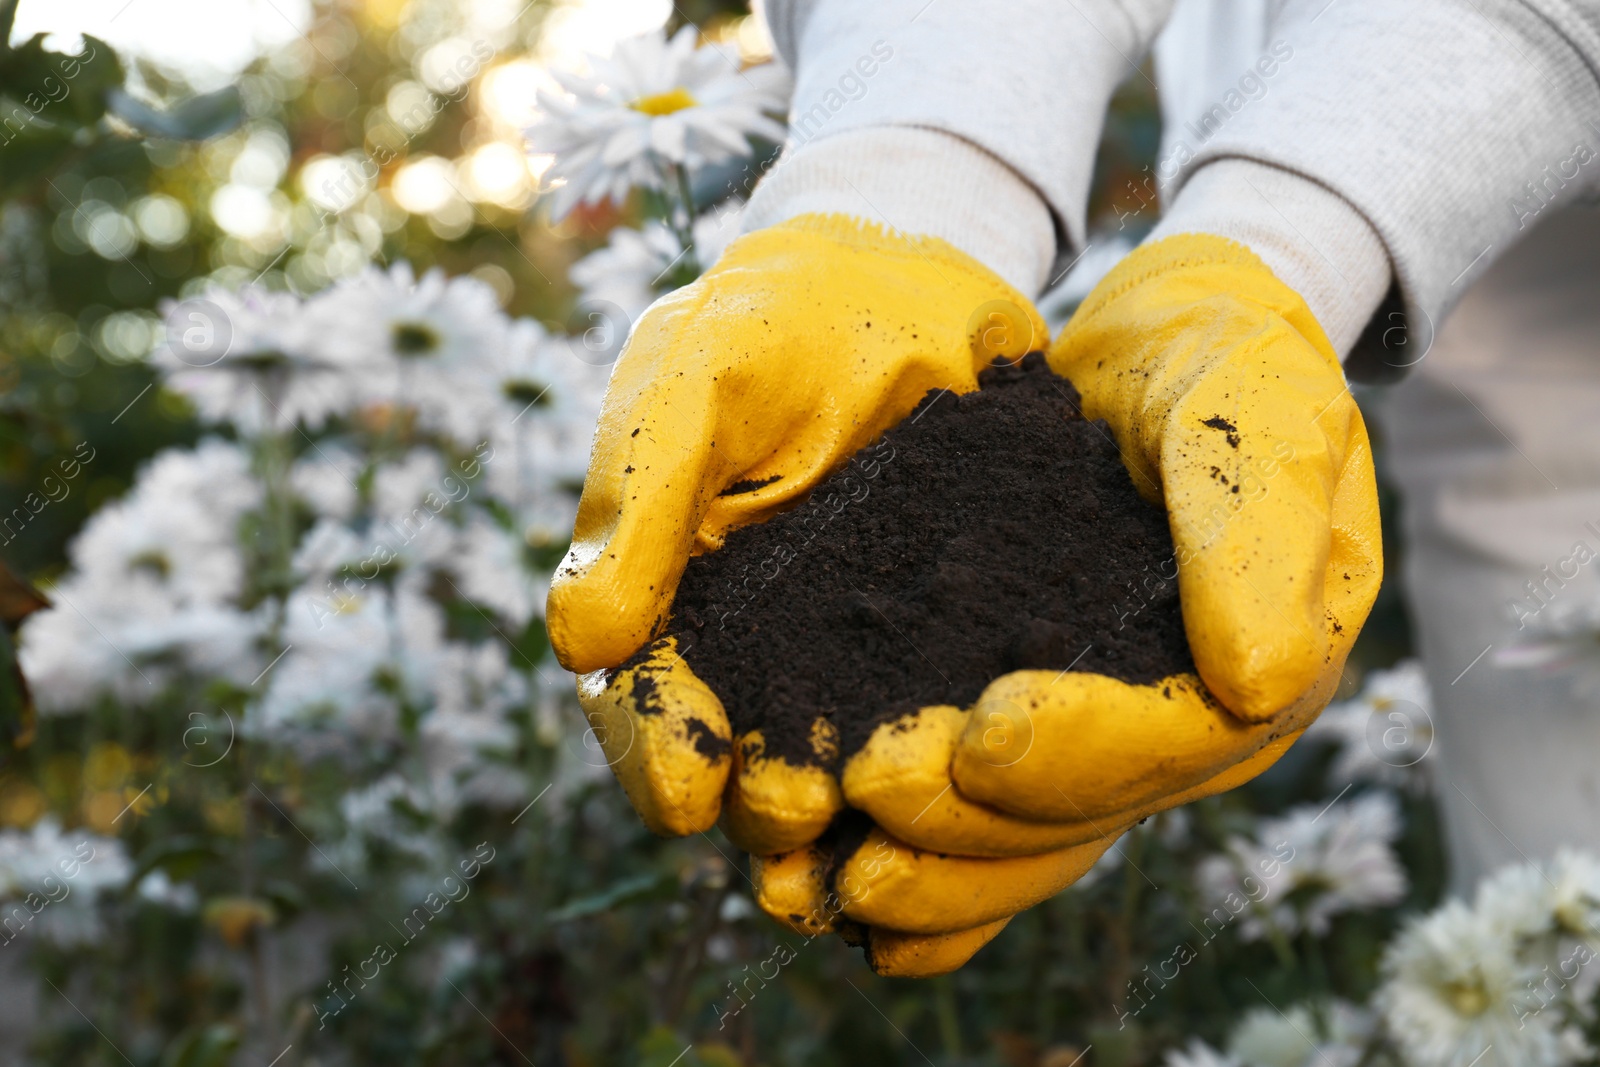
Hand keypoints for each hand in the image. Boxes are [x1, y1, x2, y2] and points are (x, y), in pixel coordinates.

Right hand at [553, 213, 1044, 844]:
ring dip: (845, 815)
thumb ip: (639, 503)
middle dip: (756, 800)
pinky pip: (937, 721)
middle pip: (739, 755)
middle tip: (794, 811)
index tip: (686, 796)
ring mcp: (856, 649)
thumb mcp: (695, 383)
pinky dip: (943, 771)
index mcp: (672, 593)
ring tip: (869, 841)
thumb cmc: (775, 318)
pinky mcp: (945, 641)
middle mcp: (759, 641)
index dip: (657, 752)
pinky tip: (966, 803)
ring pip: (837, 761)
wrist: (909, 271)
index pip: (643, 697)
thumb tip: (579, 648)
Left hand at [739, 232, 1382, 975]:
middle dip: (971, 822)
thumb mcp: (1263, 413)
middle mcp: (1179, 728)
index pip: (1173, 741)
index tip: (982, 739)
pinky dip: (919, 875)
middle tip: (864, 791)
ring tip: (819, 880)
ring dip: (925, 874)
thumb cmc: (1231, 362)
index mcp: (1263, 669)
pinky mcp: (1031, 716)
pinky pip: (980, 814)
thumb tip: (1257, 681)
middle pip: (1079, 815)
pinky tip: (830, 898)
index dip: (1080, 753)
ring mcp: (1101, 732)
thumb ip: (1258, 532)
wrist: (1169, 343)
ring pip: (1018, 840)